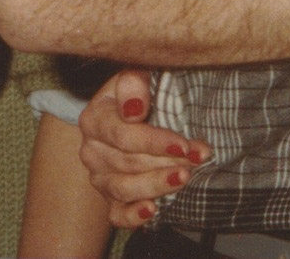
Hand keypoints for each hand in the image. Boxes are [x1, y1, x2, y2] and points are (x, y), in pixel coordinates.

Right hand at [78, 68, 206, 228]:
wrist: (139, 106)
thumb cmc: (145, 87)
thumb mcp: (140, 73)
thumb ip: (134, 82)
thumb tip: (135, 109)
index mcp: (96, 118)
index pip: (124, 135)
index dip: (155, 142)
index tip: (185, 144)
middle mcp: (92, 149)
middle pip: (127, 163)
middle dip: (166, 162)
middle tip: (197, 160)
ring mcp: (100, 175)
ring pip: (123, 188)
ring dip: (156, 186)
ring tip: (184, 178)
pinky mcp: (110, 195)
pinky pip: (116, 213)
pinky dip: (133, 215)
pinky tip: (153, 211)